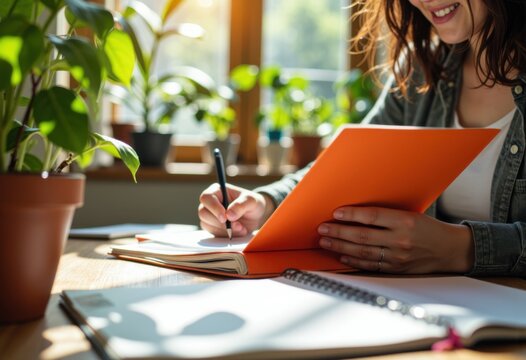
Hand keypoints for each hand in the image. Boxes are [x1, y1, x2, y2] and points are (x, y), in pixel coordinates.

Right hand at [198, 184, 271, 236]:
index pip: (206, 197)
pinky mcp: (212, 227)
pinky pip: (213, 233)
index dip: (214, 208)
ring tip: (241, 228)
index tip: (225, 217)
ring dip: (225, 230)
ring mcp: (210, 216)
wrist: (255, 217)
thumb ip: (241, 205)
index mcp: (217, 191)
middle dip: (220, 222)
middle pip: (203, 213)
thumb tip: (229, 215)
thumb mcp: (251, 201)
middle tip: (237, 225)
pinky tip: (238, 232)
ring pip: (207, 225)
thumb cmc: (252, 204)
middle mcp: (210, 203)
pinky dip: (226, 235)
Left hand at [317, 206, 473, 273]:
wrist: (450, 249)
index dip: (351, 214)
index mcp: (405, 220)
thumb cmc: (427, 227)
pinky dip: (353, 259)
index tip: (335, 213)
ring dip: (340, 245)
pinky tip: (341, 254)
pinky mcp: (396, 269)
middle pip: (363, 235)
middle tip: (322, 228)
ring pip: (363, 251)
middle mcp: (401, 239)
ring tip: (325, 240)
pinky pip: (370, 264)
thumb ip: (386, 215)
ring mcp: (398, 257)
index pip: (372, 216)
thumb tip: (355, 212)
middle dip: (339, 231)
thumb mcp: (410, 214)